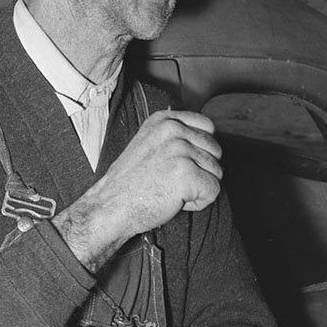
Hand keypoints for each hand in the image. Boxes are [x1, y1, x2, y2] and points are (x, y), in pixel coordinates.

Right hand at [53, 109, 221, 270]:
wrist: (111, 206)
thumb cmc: (129, 182)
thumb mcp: (149, 143)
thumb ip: (175, 135)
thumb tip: (207, 139)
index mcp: (164, 120)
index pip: (208, 127)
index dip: (201, 149)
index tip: (180, 164)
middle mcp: (173, 129)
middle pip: (215, 150)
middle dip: (201, 170)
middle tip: (171, 180)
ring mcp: (180, 150)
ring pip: (216, 171)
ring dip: (198, 187)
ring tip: (171, 190)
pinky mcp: (187, 174)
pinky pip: (213, 190)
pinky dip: (199, 202)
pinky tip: (176, 201)